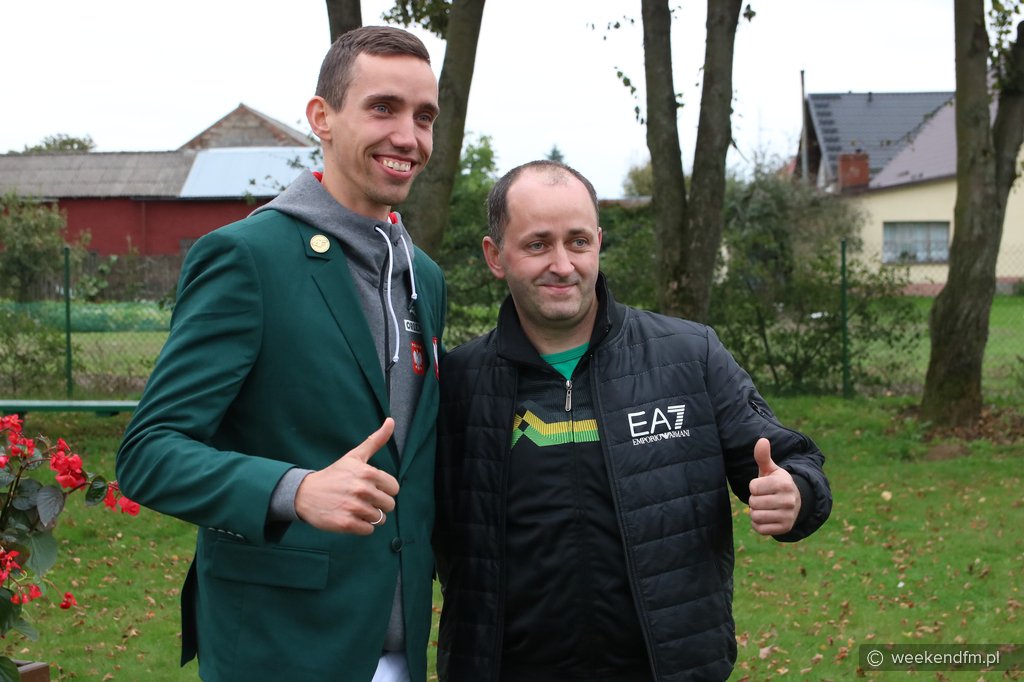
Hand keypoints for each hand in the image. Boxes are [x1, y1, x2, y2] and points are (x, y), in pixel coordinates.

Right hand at [294, 418, 398, 534]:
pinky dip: (362, 527)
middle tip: (362, 500)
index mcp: (367, 473)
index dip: (384, 490)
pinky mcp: (346, 523)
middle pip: (389, 505)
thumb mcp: (354, 456)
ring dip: (369, 516)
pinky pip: (368, 530)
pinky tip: (350, 517)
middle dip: (378, 504)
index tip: (371, 488)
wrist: (305, 493)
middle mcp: (362, 489)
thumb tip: (391, 421)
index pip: (394, 488)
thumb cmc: (334, 475)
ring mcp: (354, 507)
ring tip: (355, 508)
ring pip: (379, 519)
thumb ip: (375, 440)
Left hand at [748, 438, 800, 535]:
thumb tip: (762, 440)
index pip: (753, 487)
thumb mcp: (770, 469)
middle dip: (754, 500)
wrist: (795, 502)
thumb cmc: (776, 483)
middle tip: (764, 498)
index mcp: (784, 483)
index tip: (763, 486)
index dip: (754, 487)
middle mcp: (789, 500)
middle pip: (754, 503)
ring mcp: (788, 516)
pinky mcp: (785, 528)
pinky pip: (760, 529)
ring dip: (755, 512)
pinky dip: (758, 524)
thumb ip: (763, 456)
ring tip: (765, 507)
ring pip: (756, 516)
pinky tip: (767, 517)